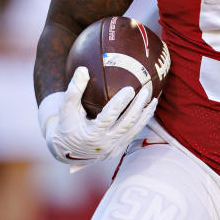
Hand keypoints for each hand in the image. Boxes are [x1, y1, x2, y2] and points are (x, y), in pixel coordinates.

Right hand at [38, 66, 156, 166]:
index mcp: (91, 135)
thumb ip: (74, 90)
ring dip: (145, 115)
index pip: (109, 117)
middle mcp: (104, 144)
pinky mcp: (119, 150)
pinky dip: (143, 121)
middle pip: (126, 124)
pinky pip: (134, 134)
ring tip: (154, 99)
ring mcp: (113, 149)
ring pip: (134, 130)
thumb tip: (82, 69)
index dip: (120, 103)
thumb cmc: (67, 125)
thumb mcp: (66, 109)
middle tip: (145, 91)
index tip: (130, 89)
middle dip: (138, 107)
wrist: (67, 150)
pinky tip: (149, 109)